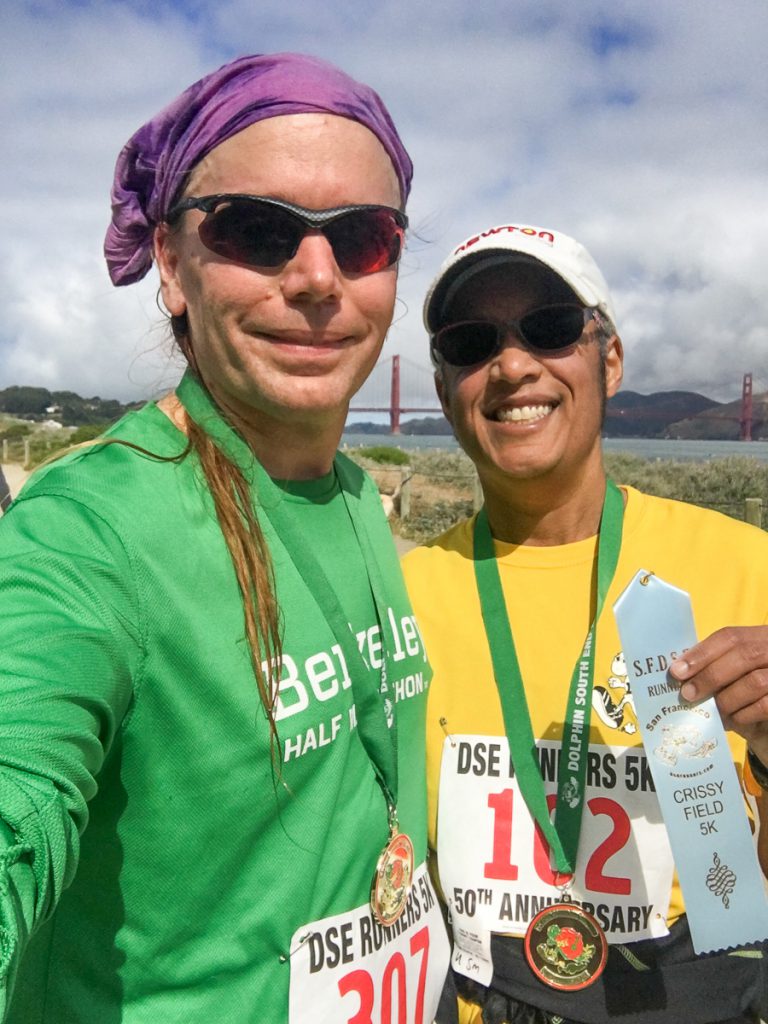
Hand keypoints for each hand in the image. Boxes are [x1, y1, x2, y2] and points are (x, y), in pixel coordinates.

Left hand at [669, 626, 767, 764]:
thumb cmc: (746, 687)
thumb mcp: (733, 669)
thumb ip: (714, 664)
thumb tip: (680, 671)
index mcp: (761, 636)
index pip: (731, 636)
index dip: (702, 652)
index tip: (677, 670)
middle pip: (744, 655)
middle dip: (710, 675)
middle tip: (687, 693)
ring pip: (755, 682)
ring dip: (726, 699)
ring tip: (710, 710)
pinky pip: (763, 706)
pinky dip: (742, 714)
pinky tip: (730, 719)